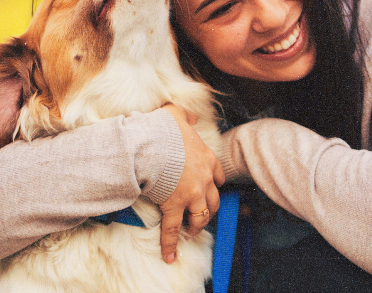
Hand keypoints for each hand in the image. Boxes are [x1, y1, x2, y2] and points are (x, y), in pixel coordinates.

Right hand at [158, 103, 224, 263]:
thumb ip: (186, 116)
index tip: (212, 188)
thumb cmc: (163, 129)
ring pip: (200, 217)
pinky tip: (170, 256)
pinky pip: (173, 229)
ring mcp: (191, 195)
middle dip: (209, 209)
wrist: (152, 144)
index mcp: (207, 159)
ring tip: (191, 234)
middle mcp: (204, 180)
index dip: (216, 184)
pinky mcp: (174, 206)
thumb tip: (190, 115)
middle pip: (214, 200)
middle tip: (202, 215)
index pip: (219, 176)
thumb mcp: (177, 115)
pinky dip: (171, 244)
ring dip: (196, 226)